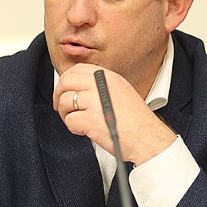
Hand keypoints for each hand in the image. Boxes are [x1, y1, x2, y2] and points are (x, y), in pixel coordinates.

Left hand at [53, 64, 177, 163]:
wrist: (147, 138)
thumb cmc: (137, 121)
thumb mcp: (123, 92)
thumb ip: (103, 86)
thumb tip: (81, 88)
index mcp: (109, 78)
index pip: (78, 69)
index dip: (66, 79)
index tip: (65, 89)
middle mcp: (101, 86)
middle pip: (67, 82)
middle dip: (59, 94)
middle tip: (61, 105)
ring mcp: (95, 101)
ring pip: (65, 101)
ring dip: (66, 113)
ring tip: (76, 120)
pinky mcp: (90, 119)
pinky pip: (70, 120)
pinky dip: (74, 128)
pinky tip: (85, 130)